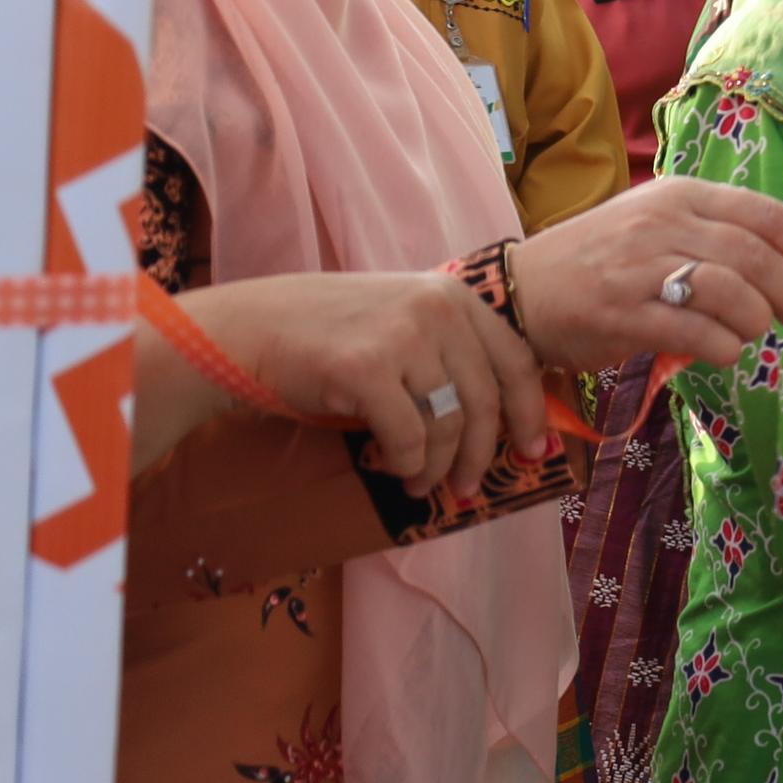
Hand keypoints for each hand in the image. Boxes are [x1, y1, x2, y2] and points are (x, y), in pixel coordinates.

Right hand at [161, 270, 542, 499]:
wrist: (247, 330)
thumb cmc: (327, 334)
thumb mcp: (402, 321)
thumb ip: (450, 351)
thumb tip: (502, 418)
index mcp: (455, 296)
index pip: (517, 361)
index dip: (530, 412)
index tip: (535, 451)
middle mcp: (438, 309)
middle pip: (487, 399)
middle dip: (484, 453)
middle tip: (469, 487)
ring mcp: (403, 337)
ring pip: (450, 424)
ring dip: (439, 467)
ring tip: (424, 485)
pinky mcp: (366, 369)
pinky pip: (409, 437)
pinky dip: (409, 464)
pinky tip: (398, 473)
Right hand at [508, 178, 782, 368]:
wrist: (519, 291)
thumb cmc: (601, 261)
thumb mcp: (657, 224)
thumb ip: (714, 234)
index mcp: (678, 195)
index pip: (764, 214)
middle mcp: (661, 224)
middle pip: (754, 256)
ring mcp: (638, 268)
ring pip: (730, 292)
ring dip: (757, 320)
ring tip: (752, 333)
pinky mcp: (620, 314)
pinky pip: (695, 332)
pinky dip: (724, 348)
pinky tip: (723, 353)